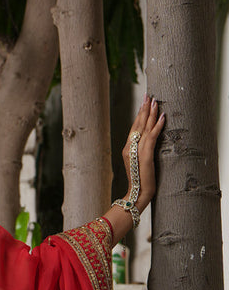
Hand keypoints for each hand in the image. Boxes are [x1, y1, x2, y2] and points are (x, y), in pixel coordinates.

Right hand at [121, 94, 164, 213]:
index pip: (134, 128)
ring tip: (155, 101)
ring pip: (145, 127)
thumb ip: (141, 152)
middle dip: (144, 109)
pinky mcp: (145, 155)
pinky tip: (162, 116)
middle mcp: (130, 147)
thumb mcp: (139, 163)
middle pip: (138, 124)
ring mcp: (137, 150)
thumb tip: (147, 143)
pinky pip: (152, 136)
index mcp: (127, 149)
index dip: (139, 114)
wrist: (138, 193)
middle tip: (148, 95)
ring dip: (151, 113)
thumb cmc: (140, 181)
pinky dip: (157, 126)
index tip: (144, 102)